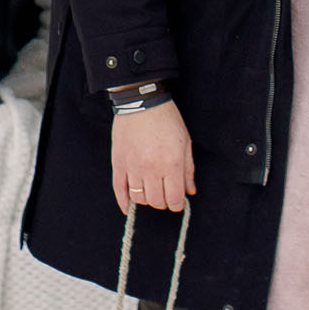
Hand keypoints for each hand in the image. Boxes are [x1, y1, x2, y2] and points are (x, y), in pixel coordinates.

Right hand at [111, 97, 196, 215]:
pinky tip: (128, 207)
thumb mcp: (185, 142)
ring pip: (139, 198)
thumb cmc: (167, 120)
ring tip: (150, 190)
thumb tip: (190, 192)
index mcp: (172, 163)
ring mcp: (133, 166)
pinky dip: (124, 202)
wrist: (142, 102)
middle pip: (157, 201)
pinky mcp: (118, 163)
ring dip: (147, 199)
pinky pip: (119, 190)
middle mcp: (152, 168)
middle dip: (163, 202)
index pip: (174, 199)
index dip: (177, 204)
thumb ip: (188, 170)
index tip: (177, 200)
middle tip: (164, 193)